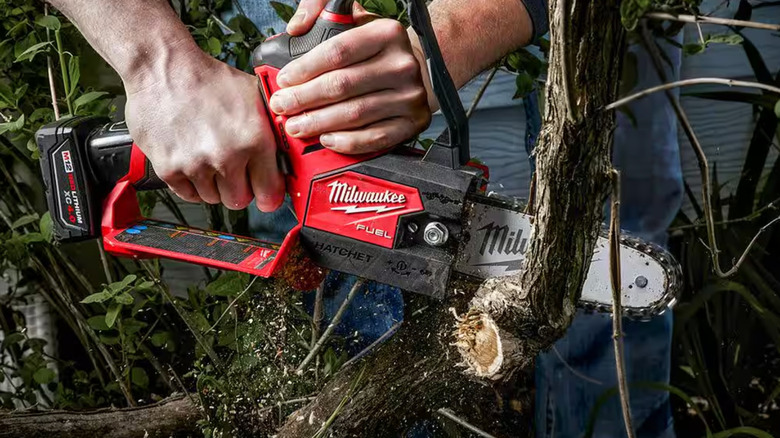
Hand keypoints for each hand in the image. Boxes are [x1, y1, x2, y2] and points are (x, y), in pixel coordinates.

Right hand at [124, 49, 283, 211]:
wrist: (163, 68)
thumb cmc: (208, 79)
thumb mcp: (255, 96)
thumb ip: (274, 128)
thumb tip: (289, 154)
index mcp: (254, 139)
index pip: (270, 193)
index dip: (268, 194)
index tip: (264, 193)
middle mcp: (227, 156)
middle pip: (240, 200)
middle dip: (239, 188)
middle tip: (233, 169)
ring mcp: (197, 165)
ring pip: (214, 199)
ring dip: (214, 185)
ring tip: (209, 158)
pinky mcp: (169, 169)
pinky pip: (188, 195)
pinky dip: (191, 184)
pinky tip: (193, 161)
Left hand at [268, 1, 430, 153]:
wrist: (413, 70)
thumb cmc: (374, 49)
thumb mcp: (353, 21)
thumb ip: (322, 12)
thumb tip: (296, 27)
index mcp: (386, 33)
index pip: (337, 52)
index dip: (305, 68)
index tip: (284, 80)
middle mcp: (402, 64)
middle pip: (342, 85)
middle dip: (304, 98)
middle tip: (283, 106)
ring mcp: (411, 95)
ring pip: (355, 114)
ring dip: (319, 123)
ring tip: (297, 125)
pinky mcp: (415, 121)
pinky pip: (375, 137)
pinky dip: (347, 142)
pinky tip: (327, 139)